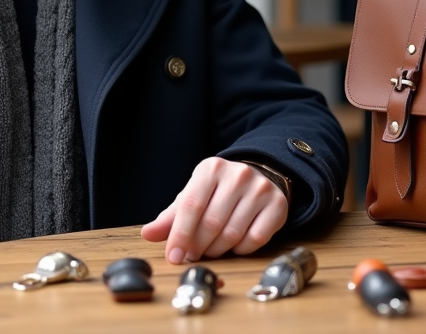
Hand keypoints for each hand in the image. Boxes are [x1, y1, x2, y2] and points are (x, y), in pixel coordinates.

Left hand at [140, 157, 287, 263]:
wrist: (259, 176)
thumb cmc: (219, 191)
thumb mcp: (194, 195)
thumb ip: (171, 217)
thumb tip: (147, 234)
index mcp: (211, 168)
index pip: (191, 205)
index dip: (180, 235)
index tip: (173, 257)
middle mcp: (238, 175)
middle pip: (212, 223)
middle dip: (198, 246)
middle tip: (192, 254)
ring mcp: (260, 189)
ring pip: (232, 234)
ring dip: (218, 250)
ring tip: (211, 249)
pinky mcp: (278, 205)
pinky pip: (255, 240)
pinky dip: (241, 249)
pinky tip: (235, 244)